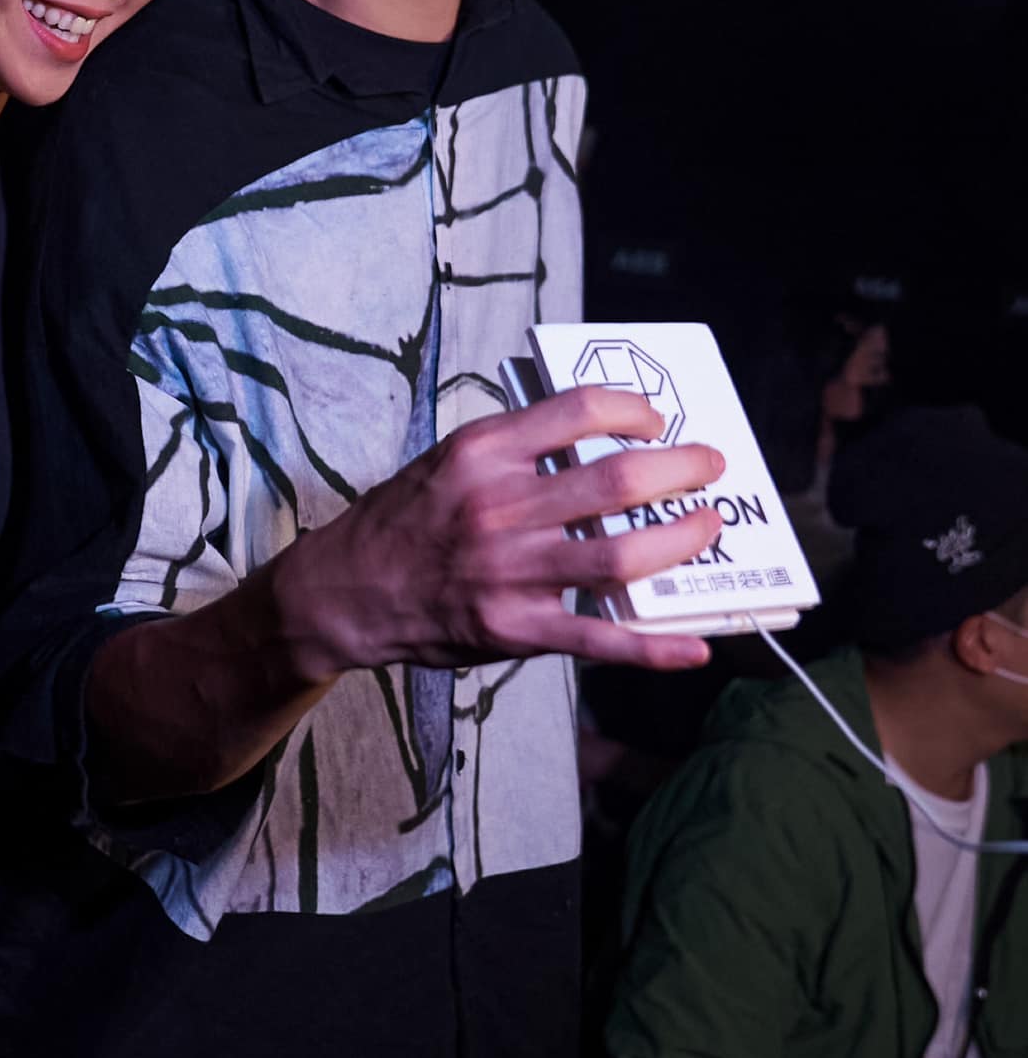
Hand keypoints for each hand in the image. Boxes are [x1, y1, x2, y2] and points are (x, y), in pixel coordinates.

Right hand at [275, 386, 727, 679]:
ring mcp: (510, 571)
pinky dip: (654, 647)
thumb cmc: (405, 519)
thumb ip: (515, 447)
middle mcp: (499, 507)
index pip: (577, 411)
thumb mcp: (449, 459)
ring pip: (621, 555)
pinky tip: (695, 645)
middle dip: (681, 469)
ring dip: (681, 540)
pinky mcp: (516, 628)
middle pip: (616, 481)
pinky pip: (599, 640)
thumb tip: (595, 435)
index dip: (633, 410)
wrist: (347, 592)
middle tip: (709, 465)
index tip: (657, 419)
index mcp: (482, 452)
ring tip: (710, 526)